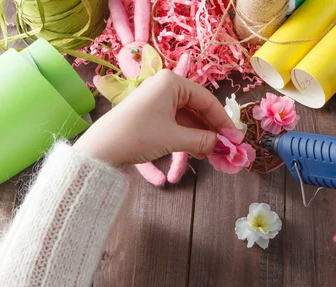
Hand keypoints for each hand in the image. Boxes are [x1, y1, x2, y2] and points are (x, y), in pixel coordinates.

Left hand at [74, 69, 234, 166]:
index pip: (207, 100)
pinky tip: (199, 152)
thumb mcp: (175, 138)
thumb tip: (225, 147)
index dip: (223, 121)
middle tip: (226, 148)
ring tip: (214, 155)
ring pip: (188, 118)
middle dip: (212, 130)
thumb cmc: (138, 135)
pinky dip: (188, 137)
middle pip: (198, 108)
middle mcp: (165, 86)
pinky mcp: (150, 114)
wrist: (101, 149)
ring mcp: (157, 100)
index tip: (235, 139)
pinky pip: (177, 123)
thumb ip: (204, 141)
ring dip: (201, 136)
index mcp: (172, 82)